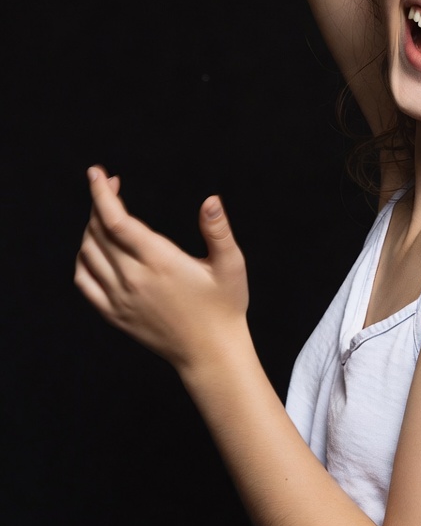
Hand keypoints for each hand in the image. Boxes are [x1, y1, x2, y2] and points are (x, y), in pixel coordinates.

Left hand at [74, 167, 249, 373]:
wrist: (211, 353)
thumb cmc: (225, 306)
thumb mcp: (231, 265)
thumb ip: (219, 230)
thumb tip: (211, 200)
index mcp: (159, 262)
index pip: (116, 220)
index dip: (102, 194)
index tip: (97, 173)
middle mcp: (133, 279)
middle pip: (98, 232)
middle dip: (100, 202)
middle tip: (111, 184)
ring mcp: (120, 299)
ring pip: (88, 253)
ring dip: (91, 227)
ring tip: (107, 213)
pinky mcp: (115, 314)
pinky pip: (84, 281)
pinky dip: (83, 258)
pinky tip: (95, 249)